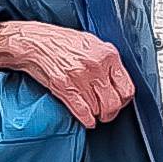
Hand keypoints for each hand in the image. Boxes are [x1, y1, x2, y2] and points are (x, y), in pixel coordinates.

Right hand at [0, 19, 134, 126]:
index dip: (123, 100)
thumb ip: (107, 61)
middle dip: (110, 112)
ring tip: (93, 113)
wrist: (35, 42)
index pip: (127, 88)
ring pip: (98, 110)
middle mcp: (96, 66)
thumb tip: (117, 78)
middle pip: (114, 103)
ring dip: (96, 115)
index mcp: (107, 55)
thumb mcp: (92, 43)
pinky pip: (83, 112)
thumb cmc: (61, 41)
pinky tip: (87, 120)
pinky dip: (87, 120)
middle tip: (106, 113)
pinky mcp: (65, 88)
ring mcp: (80, 78)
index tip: (119, 102)